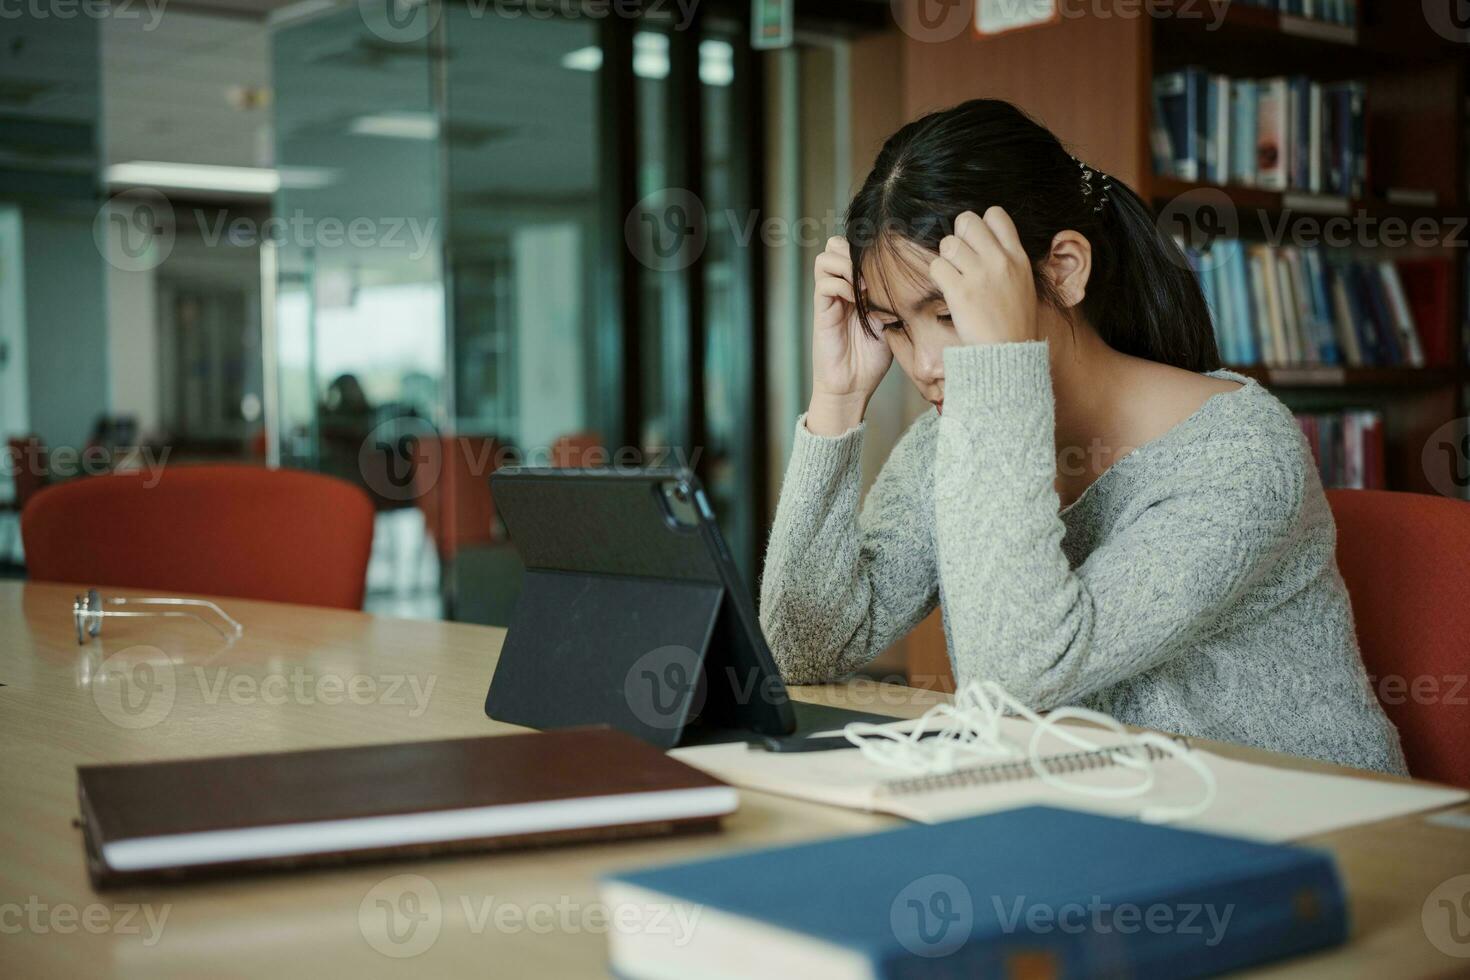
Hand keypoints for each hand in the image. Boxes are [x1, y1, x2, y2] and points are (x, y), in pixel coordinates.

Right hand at [807, 236, 892, 435]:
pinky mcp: (821, 310)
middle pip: (837, 243)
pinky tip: (858, 298)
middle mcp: (841, 286)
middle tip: (874, 269)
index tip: (892, 260)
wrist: (853, 386)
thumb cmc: (874, 357)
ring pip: (827, 256)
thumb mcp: (893, 320)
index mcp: (856, 285)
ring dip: (848, 263)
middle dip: (856, 249)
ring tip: (866, 283)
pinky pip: (825, 282)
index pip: (855, 246)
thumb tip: (922, 276)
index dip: (870, 246)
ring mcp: (829, 297)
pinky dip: (842, 284)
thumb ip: (897, 297)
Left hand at [928, 208, 1038, 346]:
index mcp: (1018, 257)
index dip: (981, 223)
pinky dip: (937, 276)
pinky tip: (947, 288)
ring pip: (948, 243)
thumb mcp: (1023, 285)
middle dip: (958, 236)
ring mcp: (979, 275)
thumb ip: (1007, 262)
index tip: (977, 243)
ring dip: (946, 258)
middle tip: (959, 258)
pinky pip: (936, 266)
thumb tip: (986, 245)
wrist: (1009, 355)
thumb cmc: (1014, 324)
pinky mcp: (959, 292)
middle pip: (967, 221)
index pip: (996, 214)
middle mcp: (999, 260)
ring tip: (953, 276)